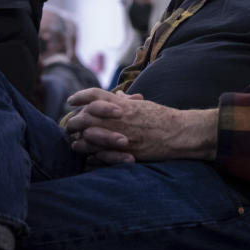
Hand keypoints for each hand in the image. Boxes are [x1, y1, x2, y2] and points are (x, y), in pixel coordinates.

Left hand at [64, 89, 218, 162]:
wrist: (178, 133)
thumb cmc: (163, 118)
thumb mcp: (144, 105)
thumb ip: (127, 102)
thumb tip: (118, 96)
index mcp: (122, 105)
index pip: (93, 96)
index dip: (79, 96)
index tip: (70, 100)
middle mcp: (117, 118)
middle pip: (84, 116)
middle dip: (74, 120)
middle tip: (70, 123)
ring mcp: (119, 135)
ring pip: (88, 136)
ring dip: (79, 139)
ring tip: (74, 141)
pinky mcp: (123, 151)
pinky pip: (99, 153)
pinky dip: (90, 154)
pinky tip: (88, 154)